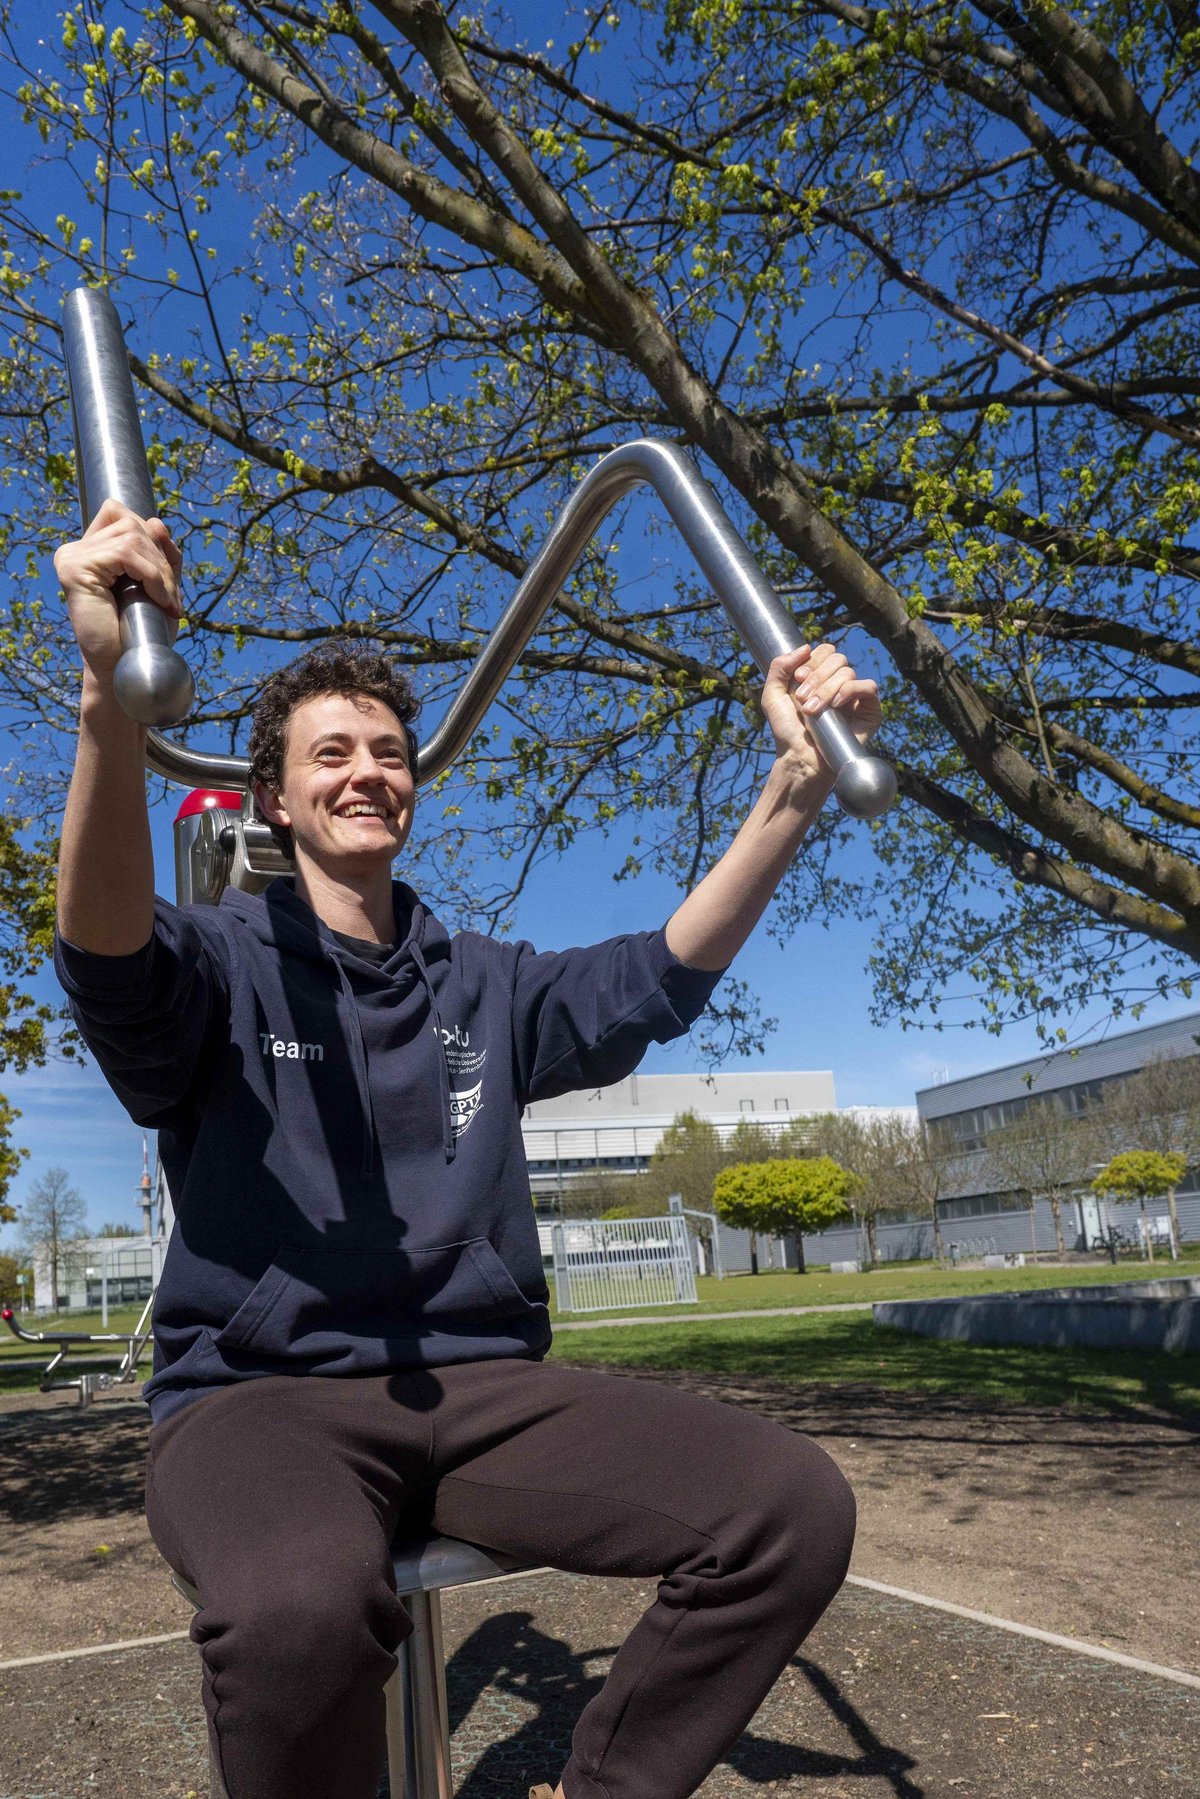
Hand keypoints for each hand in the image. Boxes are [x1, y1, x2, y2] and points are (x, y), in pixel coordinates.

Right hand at [54, 499, 182, 681]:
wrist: (125, 668)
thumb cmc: (143, 632)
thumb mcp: (161, 584)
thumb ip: (160, 553)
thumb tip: (155, 520)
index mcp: (90, 549)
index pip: (120, 513)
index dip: (150, 536)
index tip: (163, 577)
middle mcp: (76, 549)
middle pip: (131, 523)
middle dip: (161, 558)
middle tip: (171, 597)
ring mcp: (71, 557)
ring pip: (131, 537)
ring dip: (159, 570)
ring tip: (167, 602)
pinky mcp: (74, 569)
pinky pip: (125, 553)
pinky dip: (151, 575)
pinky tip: (159, 600)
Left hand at [760, 642, 882, 778]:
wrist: (799, 758)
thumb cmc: (787, 731)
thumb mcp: (772, 695)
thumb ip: (780, 666)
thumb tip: (806, 647)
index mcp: (821, 676)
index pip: (825, 651)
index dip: (812, 661)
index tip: (798, 680)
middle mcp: (840, 684)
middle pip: (837, 659)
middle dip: (817, 678)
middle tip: (802, 699)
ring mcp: (855, 696)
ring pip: (848, 672)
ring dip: (826, 690)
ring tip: (812, 711)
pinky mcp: (870, 711)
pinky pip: (868, 687)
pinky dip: (850, 691)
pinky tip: (836, 706)